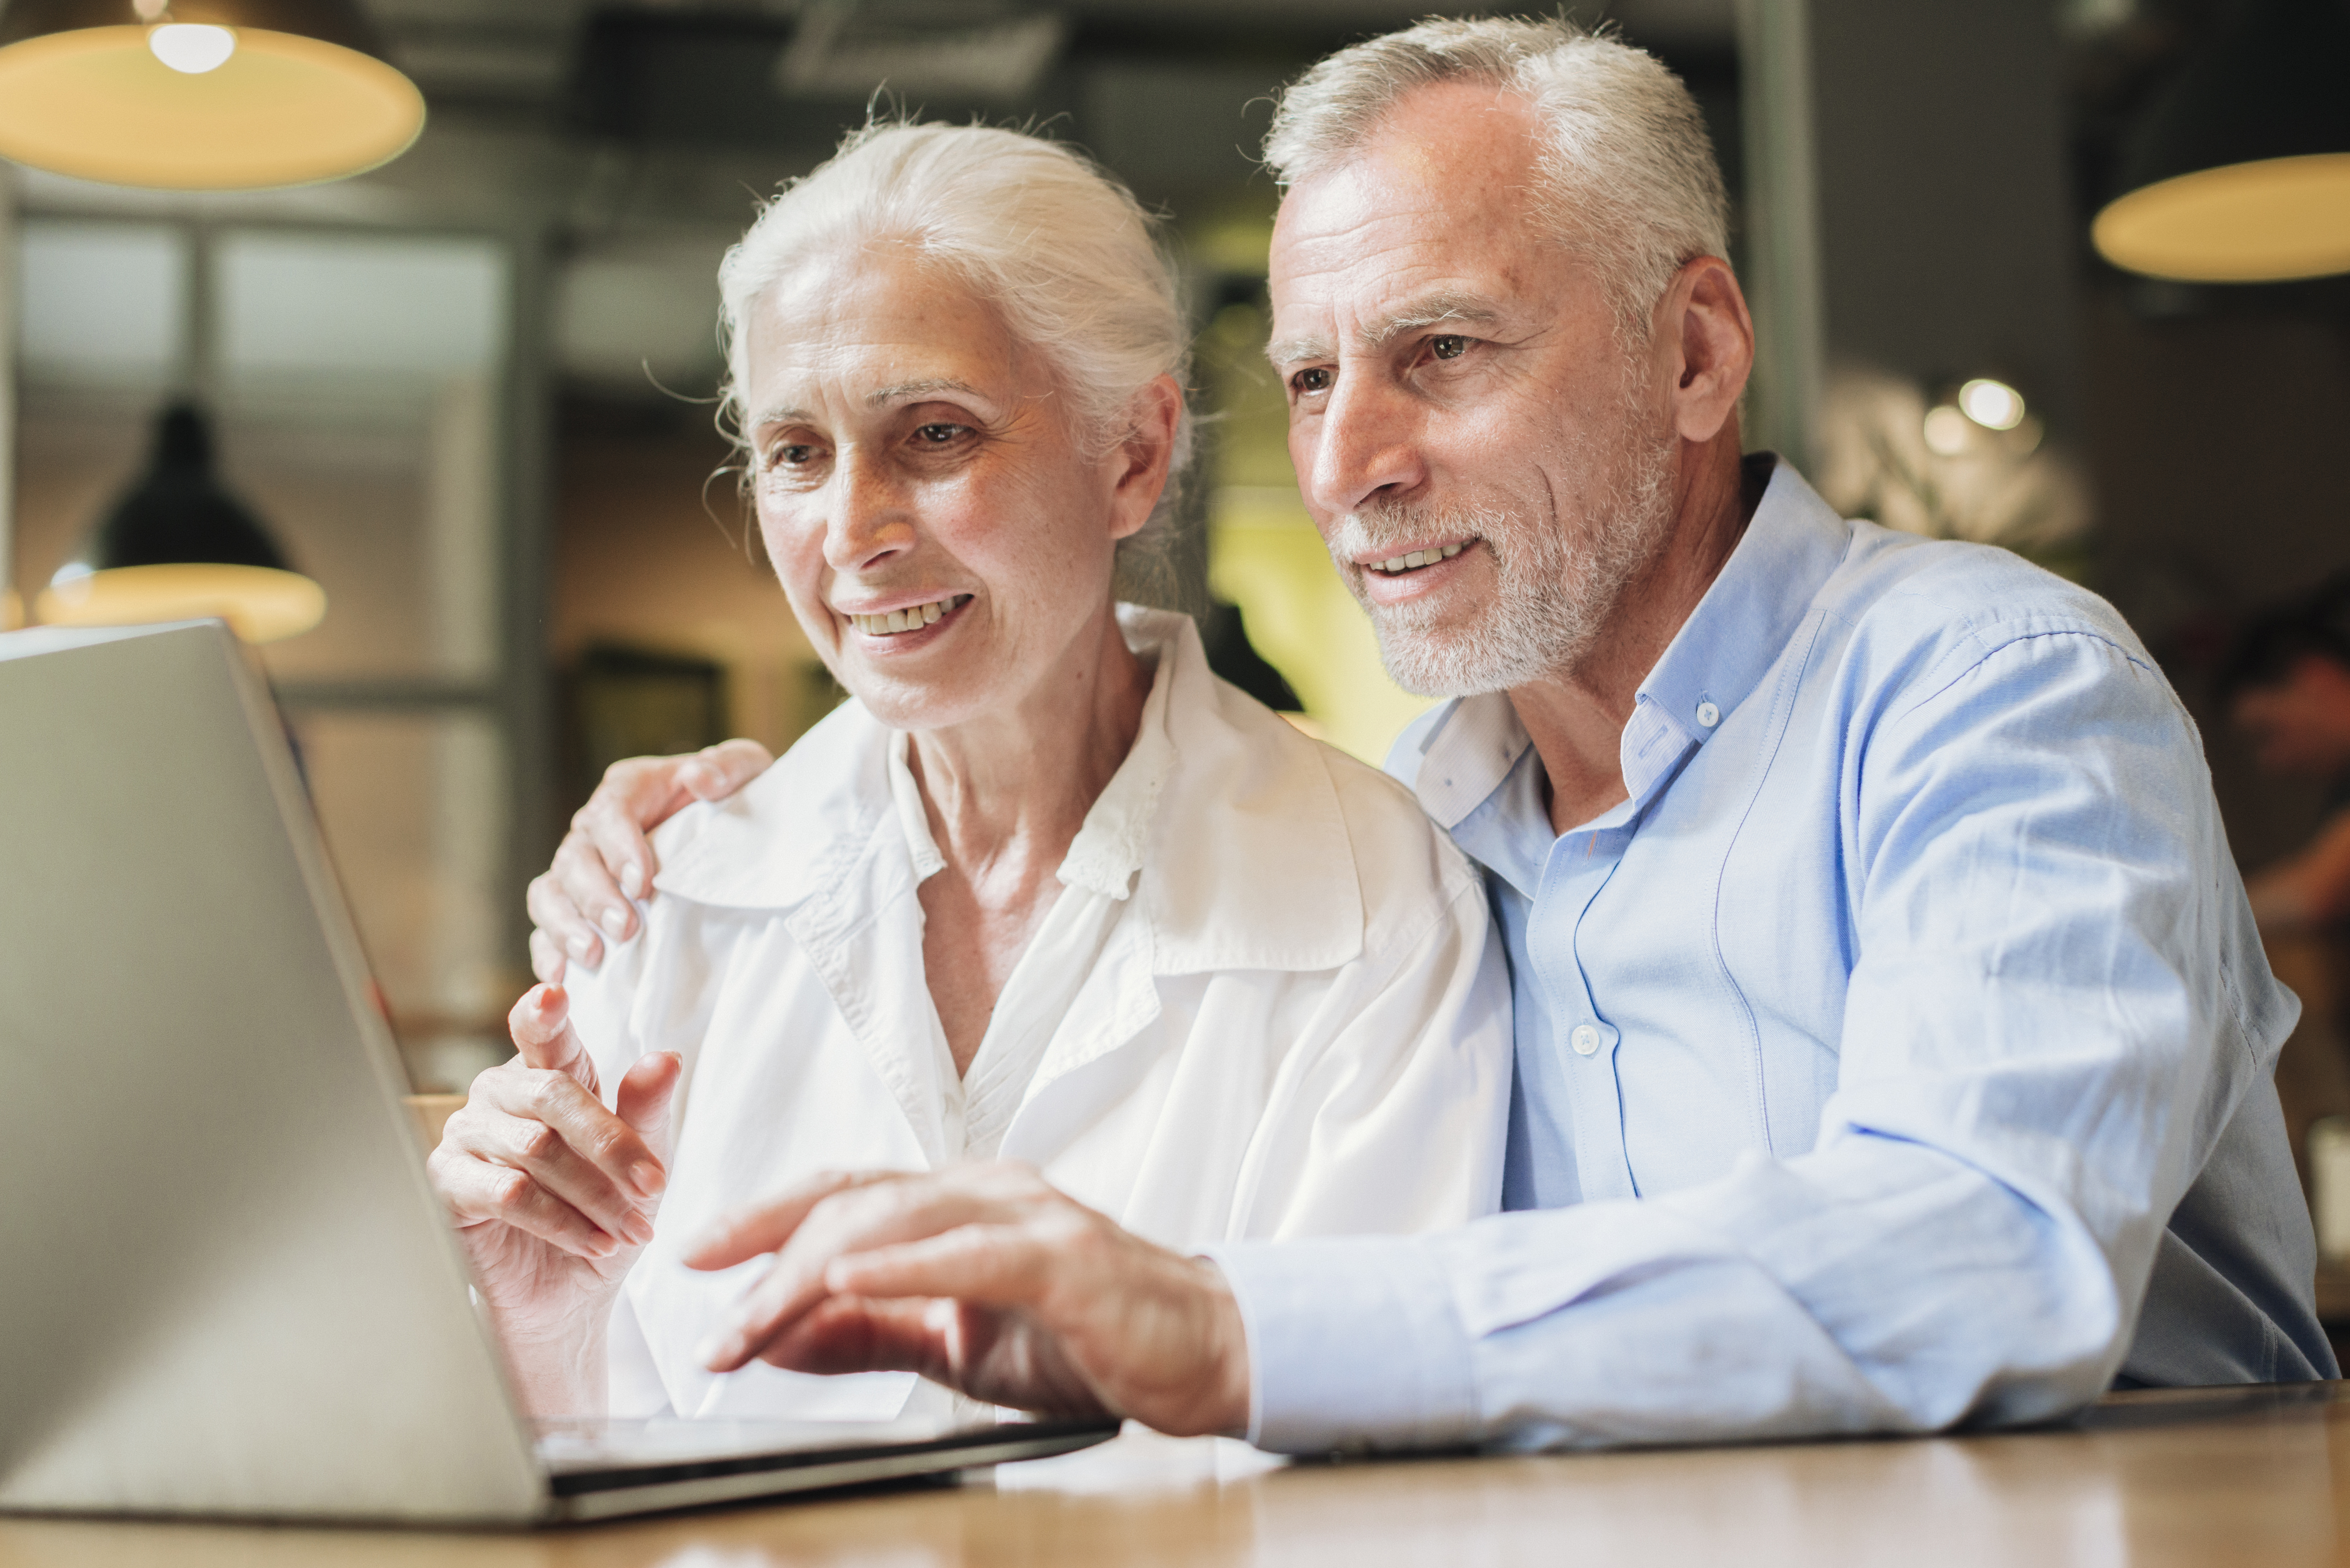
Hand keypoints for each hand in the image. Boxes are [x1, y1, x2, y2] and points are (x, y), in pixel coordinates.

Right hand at [427, 983, 679, 1412]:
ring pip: (536, 1150)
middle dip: (613, 1144)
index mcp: (550, 1073)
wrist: (571, 1291)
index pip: (544, 1032)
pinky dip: (561, 1221)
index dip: (544, 1013)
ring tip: (631, 1230)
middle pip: (554, 1095)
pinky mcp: (448, 1182)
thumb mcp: (643, 1162)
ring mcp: (468, 1134)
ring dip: (595, 1195)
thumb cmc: (604, 1212)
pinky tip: (594, 1243)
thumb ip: (646, 1110)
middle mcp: (502, 1093)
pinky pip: (507, 1192)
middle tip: (655, 1187)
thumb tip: (665, 1058)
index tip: (554, 995)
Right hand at [527, 739, 774, 982]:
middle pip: (576, 856)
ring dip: (566, 925)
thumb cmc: (734, 800)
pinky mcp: (575, 902)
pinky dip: (547, 949)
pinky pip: (546, 923)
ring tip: (593, 956)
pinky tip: (561, 974)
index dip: (620, 847)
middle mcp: (596, 826)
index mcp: (632, 789)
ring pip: (552, 890)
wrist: (731, 833)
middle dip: (597, 896)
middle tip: (625, 929)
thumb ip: (729, 767)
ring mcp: (581, 866)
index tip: (642, 883)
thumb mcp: (746, 774)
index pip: (612, 811)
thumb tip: (701, 778)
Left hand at [680, 1163, 1250, 1436]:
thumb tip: (779, 1335)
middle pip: (853, 1198)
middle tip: (708, 1313)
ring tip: (754, 1317)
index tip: (694, 1258)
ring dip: (811, 1272)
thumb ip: (872, 1333)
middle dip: (767, 1254)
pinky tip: (847, 1277)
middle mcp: (986, 1188)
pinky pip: (969, 1254)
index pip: (842, 1191)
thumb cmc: (1083, 1341)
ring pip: (895, 1219)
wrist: (1201, 1353)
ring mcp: (1027, 1214)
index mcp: (960, 1200)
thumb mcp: (957, 1344)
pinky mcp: (1063, 1258)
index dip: (762, 1217)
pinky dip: (902, 1264)